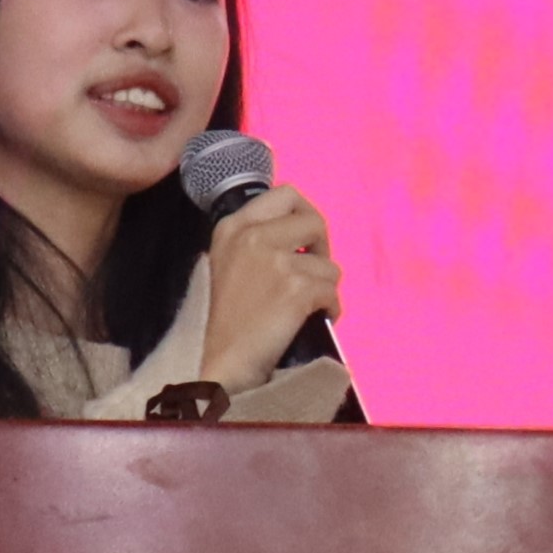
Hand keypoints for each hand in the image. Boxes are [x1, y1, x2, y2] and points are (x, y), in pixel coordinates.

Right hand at [201, 184, 341, 389]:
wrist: (219, 359)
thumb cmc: (225, 318)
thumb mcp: (226, 261)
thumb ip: (255, 239)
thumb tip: (299, 232)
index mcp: (233, 226)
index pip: (285, 194)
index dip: (304, 214)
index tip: (305, 239)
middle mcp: (254, 236)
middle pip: (315, 221)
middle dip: (322, 249)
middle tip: (313, 273)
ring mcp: (276, 261)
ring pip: (329, 265)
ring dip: (324, 288)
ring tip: (303, 307)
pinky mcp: (297, 289)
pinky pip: (333, 294)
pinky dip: (329, 310)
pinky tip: (311, 321)